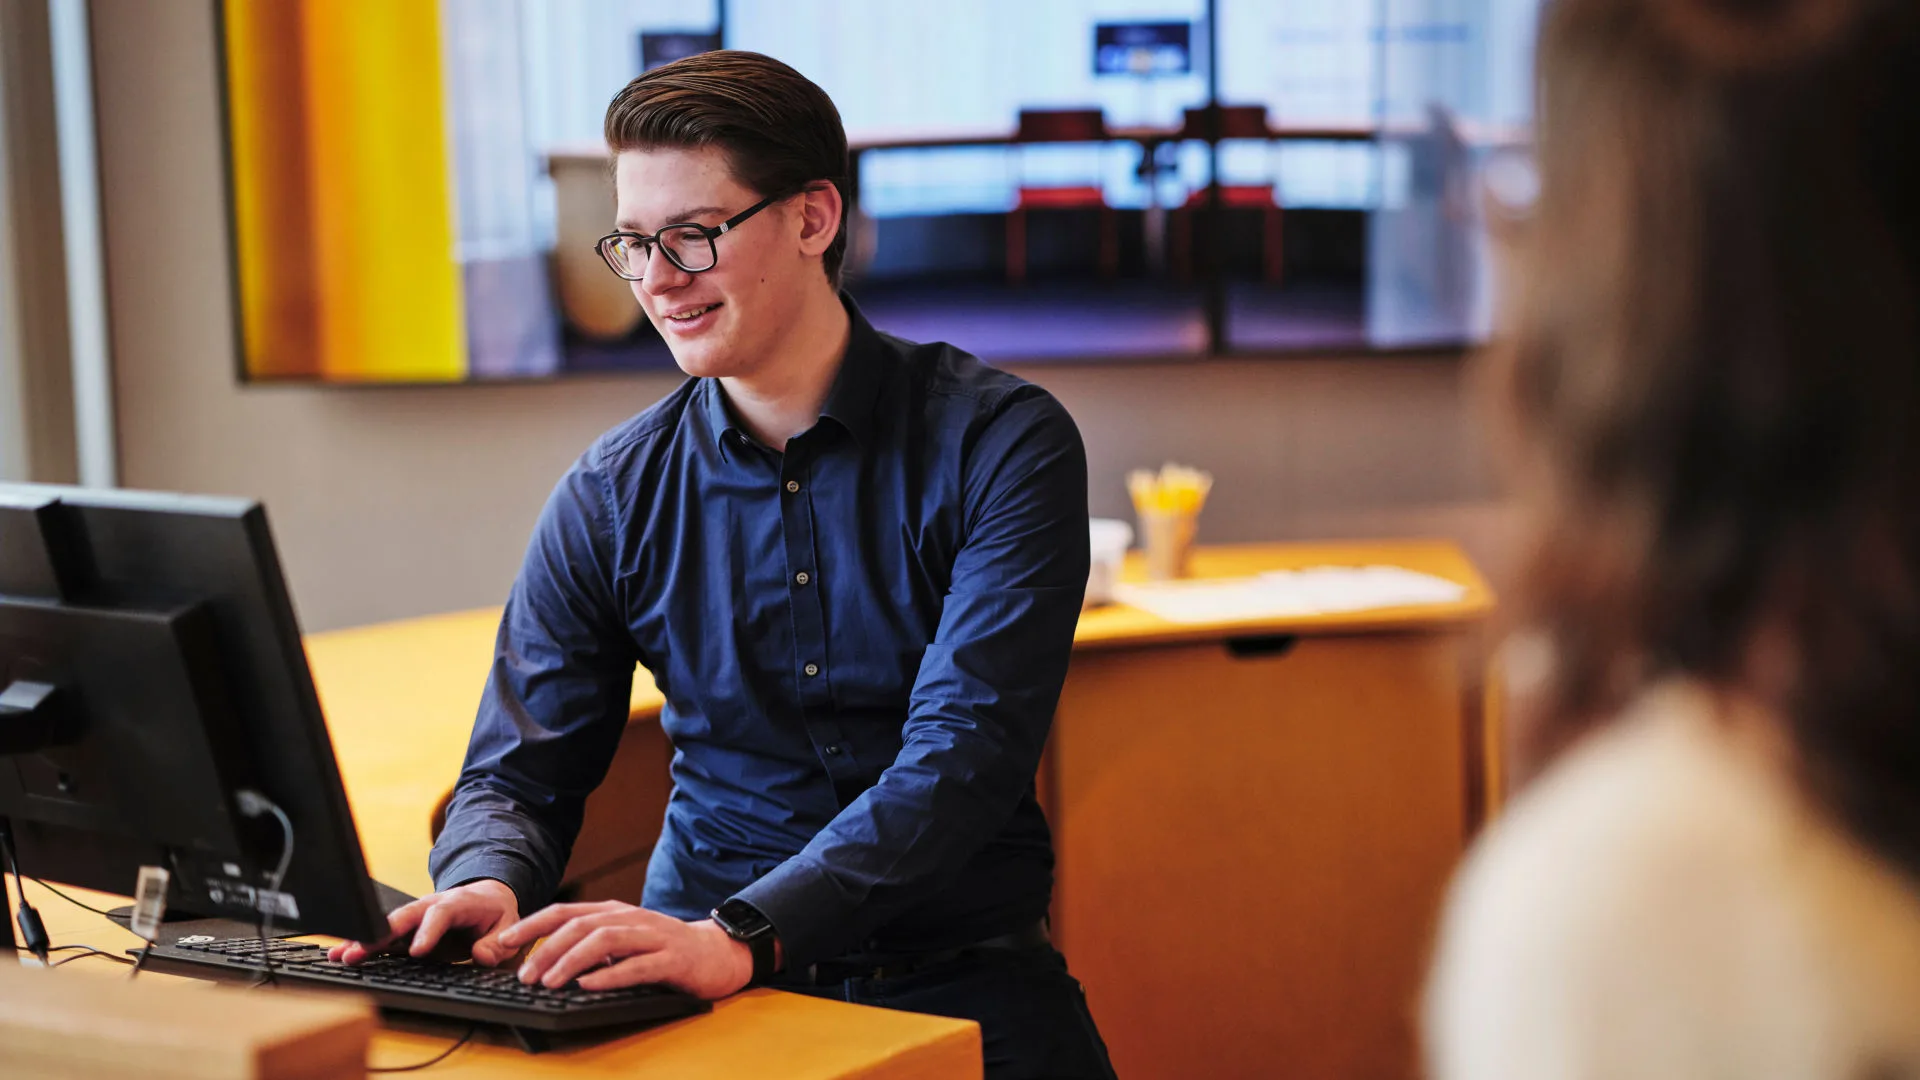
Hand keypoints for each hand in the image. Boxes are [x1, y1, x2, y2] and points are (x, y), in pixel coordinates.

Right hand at [327, 878, 519, 966]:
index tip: (418, 952)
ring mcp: (415, 917)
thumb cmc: (494, 914)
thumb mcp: (507, 926)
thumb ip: (497, 943)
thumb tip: (483, 956)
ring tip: (340, 955)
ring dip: (363, 940)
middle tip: (361, 951)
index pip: (440, 914)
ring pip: (386, 926)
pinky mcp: (405, 930)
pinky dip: (361, 944)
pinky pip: (382, 937)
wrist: (486, 897)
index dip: (428, 931)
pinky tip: (339, 955)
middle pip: (404, 916)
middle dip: (381, 933)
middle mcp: (430, 905)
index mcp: (458, 902)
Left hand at [496, 900, 753, 1000]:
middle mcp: (631, 918)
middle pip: (581, 925)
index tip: (504, 943)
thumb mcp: (624, 941)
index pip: (565, 911)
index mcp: (615, 912)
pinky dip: (610, 975)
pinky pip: (637, 966)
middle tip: (525, 976)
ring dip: (572, 960)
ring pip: (605, 941)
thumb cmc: (665, 950)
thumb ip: (592, 945)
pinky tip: (590, 986)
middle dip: (547, 949)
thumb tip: (546, 960)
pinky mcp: (672, 959)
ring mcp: (653, 936)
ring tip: (550, 982)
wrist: (719, 953)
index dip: (532, 925)